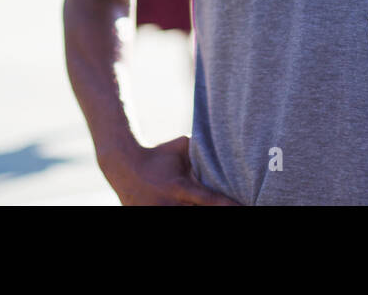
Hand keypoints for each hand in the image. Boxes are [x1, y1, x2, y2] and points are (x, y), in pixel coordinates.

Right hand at [100, 135, 239, 205]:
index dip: (227, 205)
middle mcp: (170, 205)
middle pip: (197, 215)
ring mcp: (158, 214)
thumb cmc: (158, 155)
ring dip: (196, 213)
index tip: (244, 206)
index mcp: (179, 187)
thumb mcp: (180, 147)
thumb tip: (224, 148)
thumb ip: (200, 152)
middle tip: (238, 208)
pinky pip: (169, 220)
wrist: (123, 165)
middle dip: (213, 214)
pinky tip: (186, 208)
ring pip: (183, 217)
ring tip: (205, 208)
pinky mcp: (147, 218)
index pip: (209, 199)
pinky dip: (181, 213)